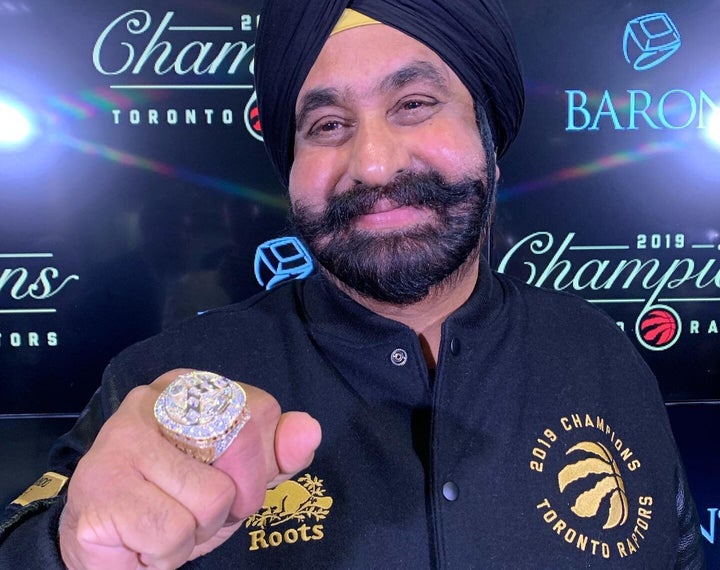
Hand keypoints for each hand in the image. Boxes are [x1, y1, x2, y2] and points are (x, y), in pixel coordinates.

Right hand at [58, 369, 320, 568]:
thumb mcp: (240, 478)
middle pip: (241, 444)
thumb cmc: (178, 502)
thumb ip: (277, 453)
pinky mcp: (101, 485)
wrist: (109, 545)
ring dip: (197, 531)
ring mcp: (122, 437)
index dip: (259, 464)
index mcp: (192, 387)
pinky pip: (174, 531)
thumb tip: (309, 429)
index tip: (227, 481)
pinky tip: (141, 539)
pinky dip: (168, 553)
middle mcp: (154, 399)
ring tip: (166, 522)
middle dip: (233, 499)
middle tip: (196, 509)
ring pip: (211, 497)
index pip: (261, 411)